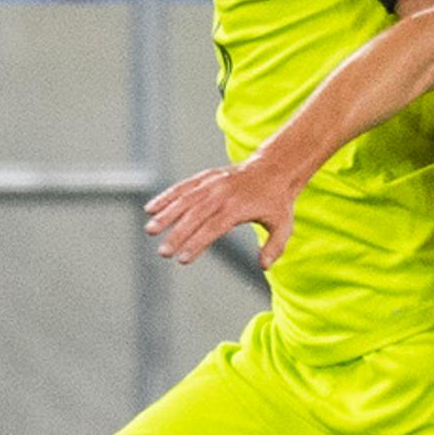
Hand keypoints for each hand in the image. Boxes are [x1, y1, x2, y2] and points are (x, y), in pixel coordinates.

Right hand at [146, 159, 299, 266]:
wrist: (275, 167)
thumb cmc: (278, 201)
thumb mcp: (284, 225)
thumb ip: (274, 247)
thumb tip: (263, 267)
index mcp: (239, 207)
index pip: (213, 227)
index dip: (197, 243)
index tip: (182, 258)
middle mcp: (223, 194)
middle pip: (195, 215)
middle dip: (177, 234)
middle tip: (162, 252)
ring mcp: (213, 183)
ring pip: (185, 199)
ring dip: (166, 214)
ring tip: (150, 230)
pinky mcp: (206, 177)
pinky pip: (184, 187)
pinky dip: (167, 196)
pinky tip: (151, 208)